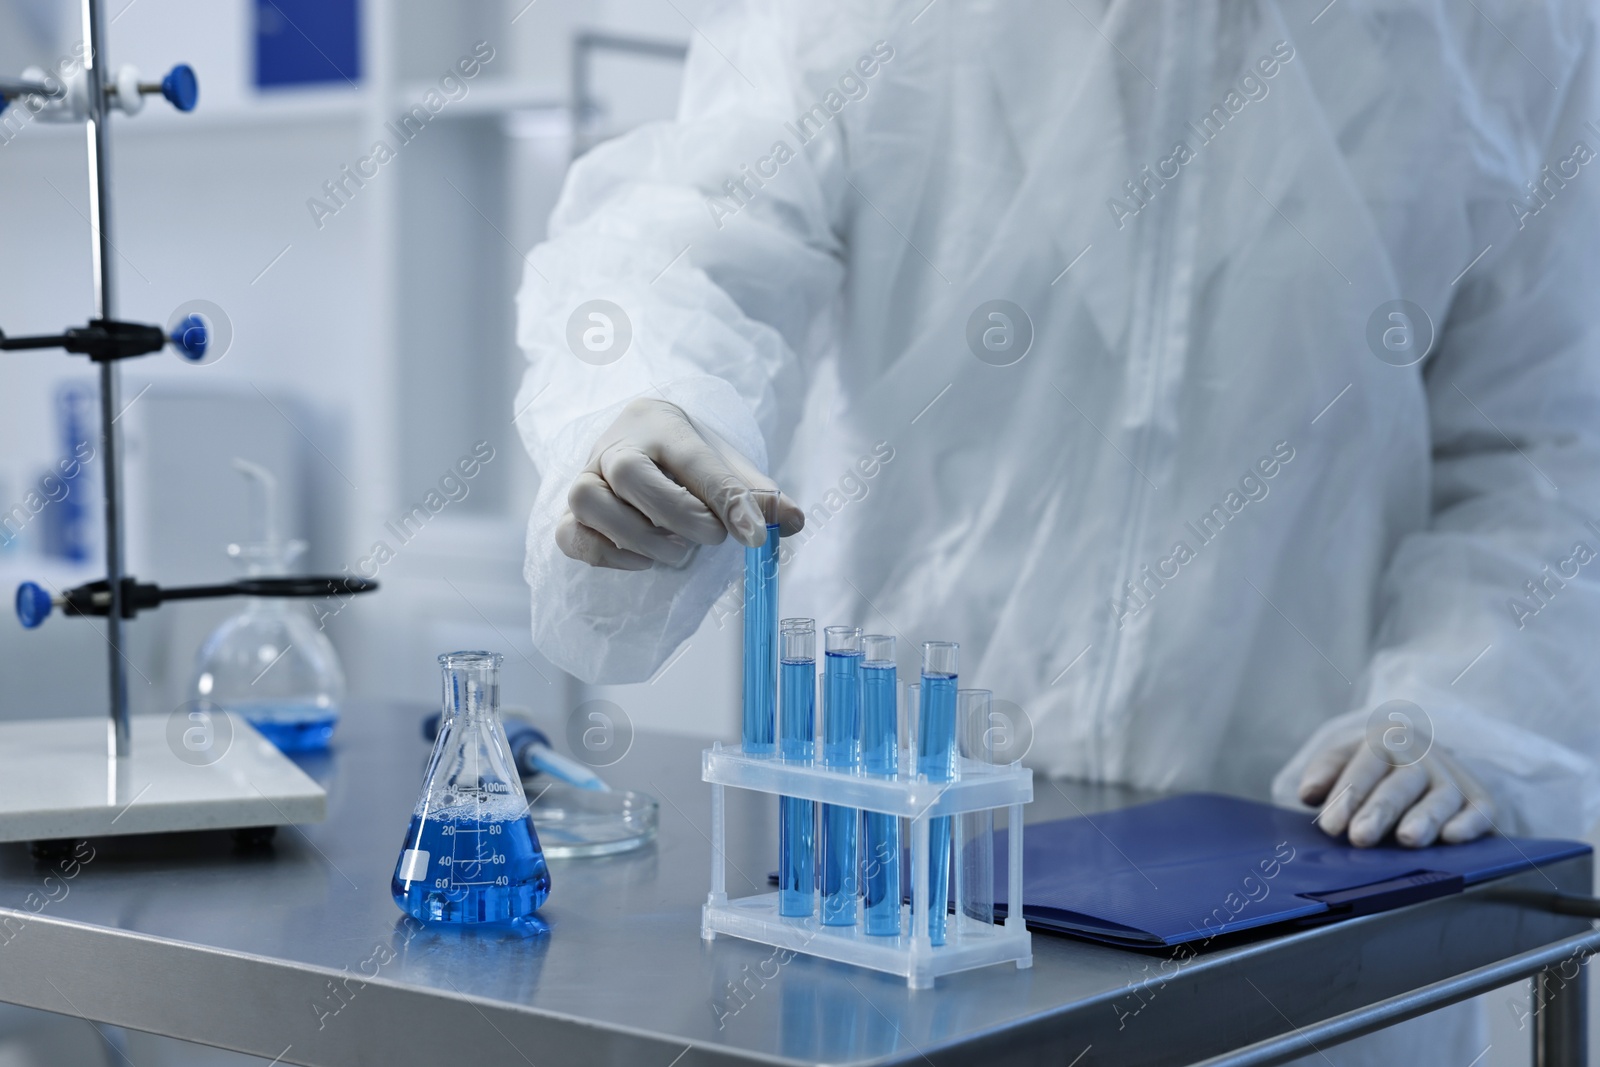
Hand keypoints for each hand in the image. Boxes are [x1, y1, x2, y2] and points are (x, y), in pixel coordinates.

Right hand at [557, 398, 803, 569]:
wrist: (639, 441)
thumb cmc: (688, 459)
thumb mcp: (728, 465)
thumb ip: (759, 494)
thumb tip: (794, 520)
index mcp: (664, 426)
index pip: (695, 459)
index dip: (728, 499)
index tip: (754, 536)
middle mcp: (617, 446)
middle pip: (630, 473)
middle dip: (676, 514)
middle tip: (708, 539)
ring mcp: (586, 477)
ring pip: (590, 501)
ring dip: (637, 537)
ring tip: (676, 552)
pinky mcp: (569, 512)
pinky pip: (570, 534)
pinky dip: (606, 555)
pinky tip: (643, 560)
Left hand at [1298, 740, 1496, 847]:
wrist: (1418, 753)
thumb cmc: (1371, 766)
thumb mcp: (1344, 758)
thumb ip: (1325, 773)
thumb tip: (1308, 793)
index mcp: (1385, 740)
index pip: (1365, 766)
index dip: (1347, 795)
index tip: (1331, 826)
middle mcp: (1422, 755)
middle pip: (1401, 783)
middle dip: (1380, 811)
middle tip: (1360, 837)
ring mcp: (1453, 776)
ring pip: (1441, 796)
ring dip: (1424, 818)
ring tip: (1406, 839)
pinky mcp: (1479, 798)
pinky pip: (1480, 810)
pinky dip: (1469, 824)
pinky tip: (1453, 838)